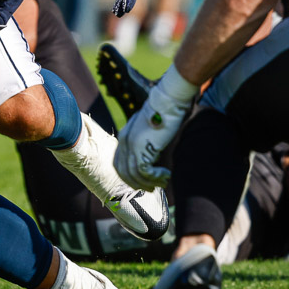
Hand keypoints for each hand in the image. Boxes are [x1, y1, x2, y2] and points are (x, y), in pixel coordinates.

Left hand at [114, 75, 191, 190]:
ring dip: (149, 182)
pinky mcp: (140, 148)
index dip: (130, 177)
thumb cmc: (164, 112)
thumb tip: (153, 156)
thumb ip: (147, 141)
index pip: (120, 164)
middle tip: (154, 188)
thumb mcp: (151, 128)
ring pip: (133, 175)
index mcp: (125, 136)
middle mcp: (125, 141)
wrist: (168, 101)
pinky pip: (143, 172)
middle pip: (124, 172)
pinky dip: (155, 177)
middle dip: (138, 184)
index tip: (144, 182)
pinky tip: (166, 174)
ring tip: (163, 181)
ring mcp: (131, 145)